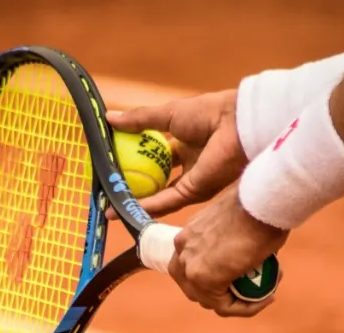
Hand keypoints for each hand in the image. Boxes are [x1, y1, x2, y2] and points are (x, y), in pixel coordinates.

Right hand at [105, 90, 247, 218]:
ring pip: (158, 195)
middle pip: (156, 178)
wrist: (235, 125)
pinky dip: (144, 206)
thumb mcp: (167, 114)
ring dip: (134, 201)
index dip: (134, 158)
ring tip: (109, 206)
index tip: (112, 162)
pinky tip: (122, 209)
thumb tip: (108, 119)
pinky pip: (165, 201)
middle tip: (108, 187)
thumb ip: (138, 120)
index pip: (154, 155)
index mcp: (185, 142)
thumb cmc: (207, 113)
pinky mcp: (194, 193)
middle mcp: (189, 164)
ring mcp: (191, 180)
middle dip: (133, 184)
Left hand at [169, 183, 288, 317]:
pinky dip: (246, 308)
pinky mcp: (203, 279)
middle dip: (221, 295)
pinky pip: (225, 306)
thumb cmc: (257, 206)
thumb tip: (246, 256)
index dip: (215, 279)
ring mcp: (189, 266)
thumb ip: (230, 242)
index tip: (242, 279)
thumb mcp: (237, 225)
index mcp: (187, 235)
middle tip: (250, 291)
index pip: (191, 268)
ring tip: (264, 293)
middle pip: (194, 288)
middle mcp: (182, 250)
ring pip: (210, 301)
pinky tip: (266, 298)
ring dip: (238, 303)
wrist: (260, 202)